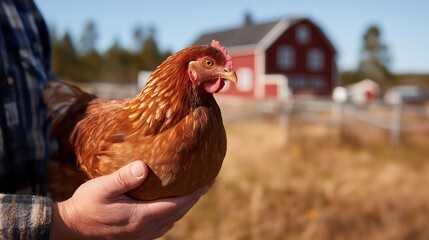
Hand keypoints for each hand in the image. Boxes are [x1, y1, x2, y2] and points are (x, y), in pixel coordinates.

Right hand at [50, 161, 209, 239]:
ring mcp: (139, 236)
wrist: (69, 228)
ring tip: (192, 194)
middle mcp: (144, 229)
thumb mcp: (102, 188)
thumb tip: (143, 167)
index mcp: (141, 217)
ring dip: (183, 208)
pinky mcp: (133, 237)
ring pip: (170, 222)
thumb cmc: (85, 205)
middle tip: (206, 185)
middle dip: (193, 199)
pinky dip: (171, 216)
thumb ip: (124, 178)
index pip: (177, 205)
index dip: (194, 194)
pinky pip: (160, 227)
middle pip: (177, 214)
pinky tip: (169, 208)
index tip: (208, 182)